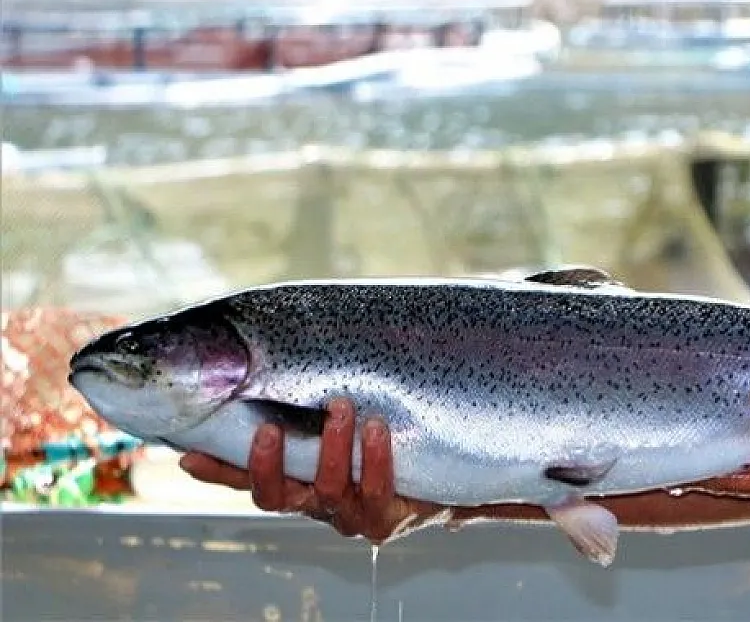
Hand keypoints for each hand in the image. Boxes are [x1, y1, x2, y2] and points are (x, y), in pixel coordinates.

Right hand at [178, 397, 448, 543]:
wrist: (440, 476)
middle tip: (268, 429)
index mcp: (295, 479)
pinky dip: (374, 459)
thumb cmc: (383, 437)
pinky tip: (376, 428)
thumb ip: (308, 399)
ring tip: (340, 407)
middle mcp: (314, 501)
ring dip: (330, 447)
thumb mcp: (341, 417)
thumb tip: (270, 351)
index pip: (245, 478)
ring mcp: (348, 514)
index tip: (190, 455)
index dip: (218, 471)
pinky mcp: (384, 518)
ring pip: (328, 488)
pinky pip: (375, 491)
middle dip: (267, 465)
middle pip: (275, 496)